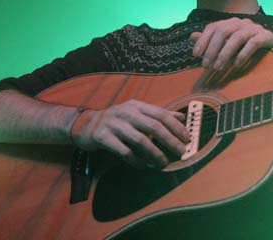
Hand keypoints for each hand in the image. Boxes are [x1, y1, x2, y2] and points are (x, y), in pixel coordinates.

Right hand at [71, 99, 190, 168]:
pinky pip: (122, 150)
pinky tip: (143, 166)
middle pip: (153, 126)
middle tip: (180, 153)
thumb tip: (182, 117)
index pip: (161, 114)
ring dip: (154, 153)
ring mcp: (113, 124)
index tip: (187, 139)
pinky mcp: (102, 137)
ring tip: (163, 163)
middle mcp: (126, 112)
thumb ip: (159, 115)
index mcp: (137, 105)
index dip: (176, 127)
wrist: (85, 124)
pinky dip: (135, 160)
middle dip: (169, 141)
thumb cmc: (118, 121)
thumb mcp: (138, 113)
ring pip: (139, 139)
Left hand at [190, 17, 272, 81]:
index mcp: (232, 23)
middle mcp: (244, 22)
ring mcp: (257, 28)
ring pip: (237, 37)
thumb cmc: (248, 55)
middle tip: (206, 66)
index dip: (203, 40)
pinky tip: (236, 65)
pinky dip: (244, 53)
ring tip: (218, 68)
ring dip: (225, 53)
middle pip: (224, 31)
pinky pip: (254, 42)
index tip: (195, 56)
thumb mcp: (227, 50)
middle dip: (212, 49)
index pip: (214, 27)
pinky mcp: (268, 36)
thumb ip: (211, 43)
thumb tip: (191, 36)